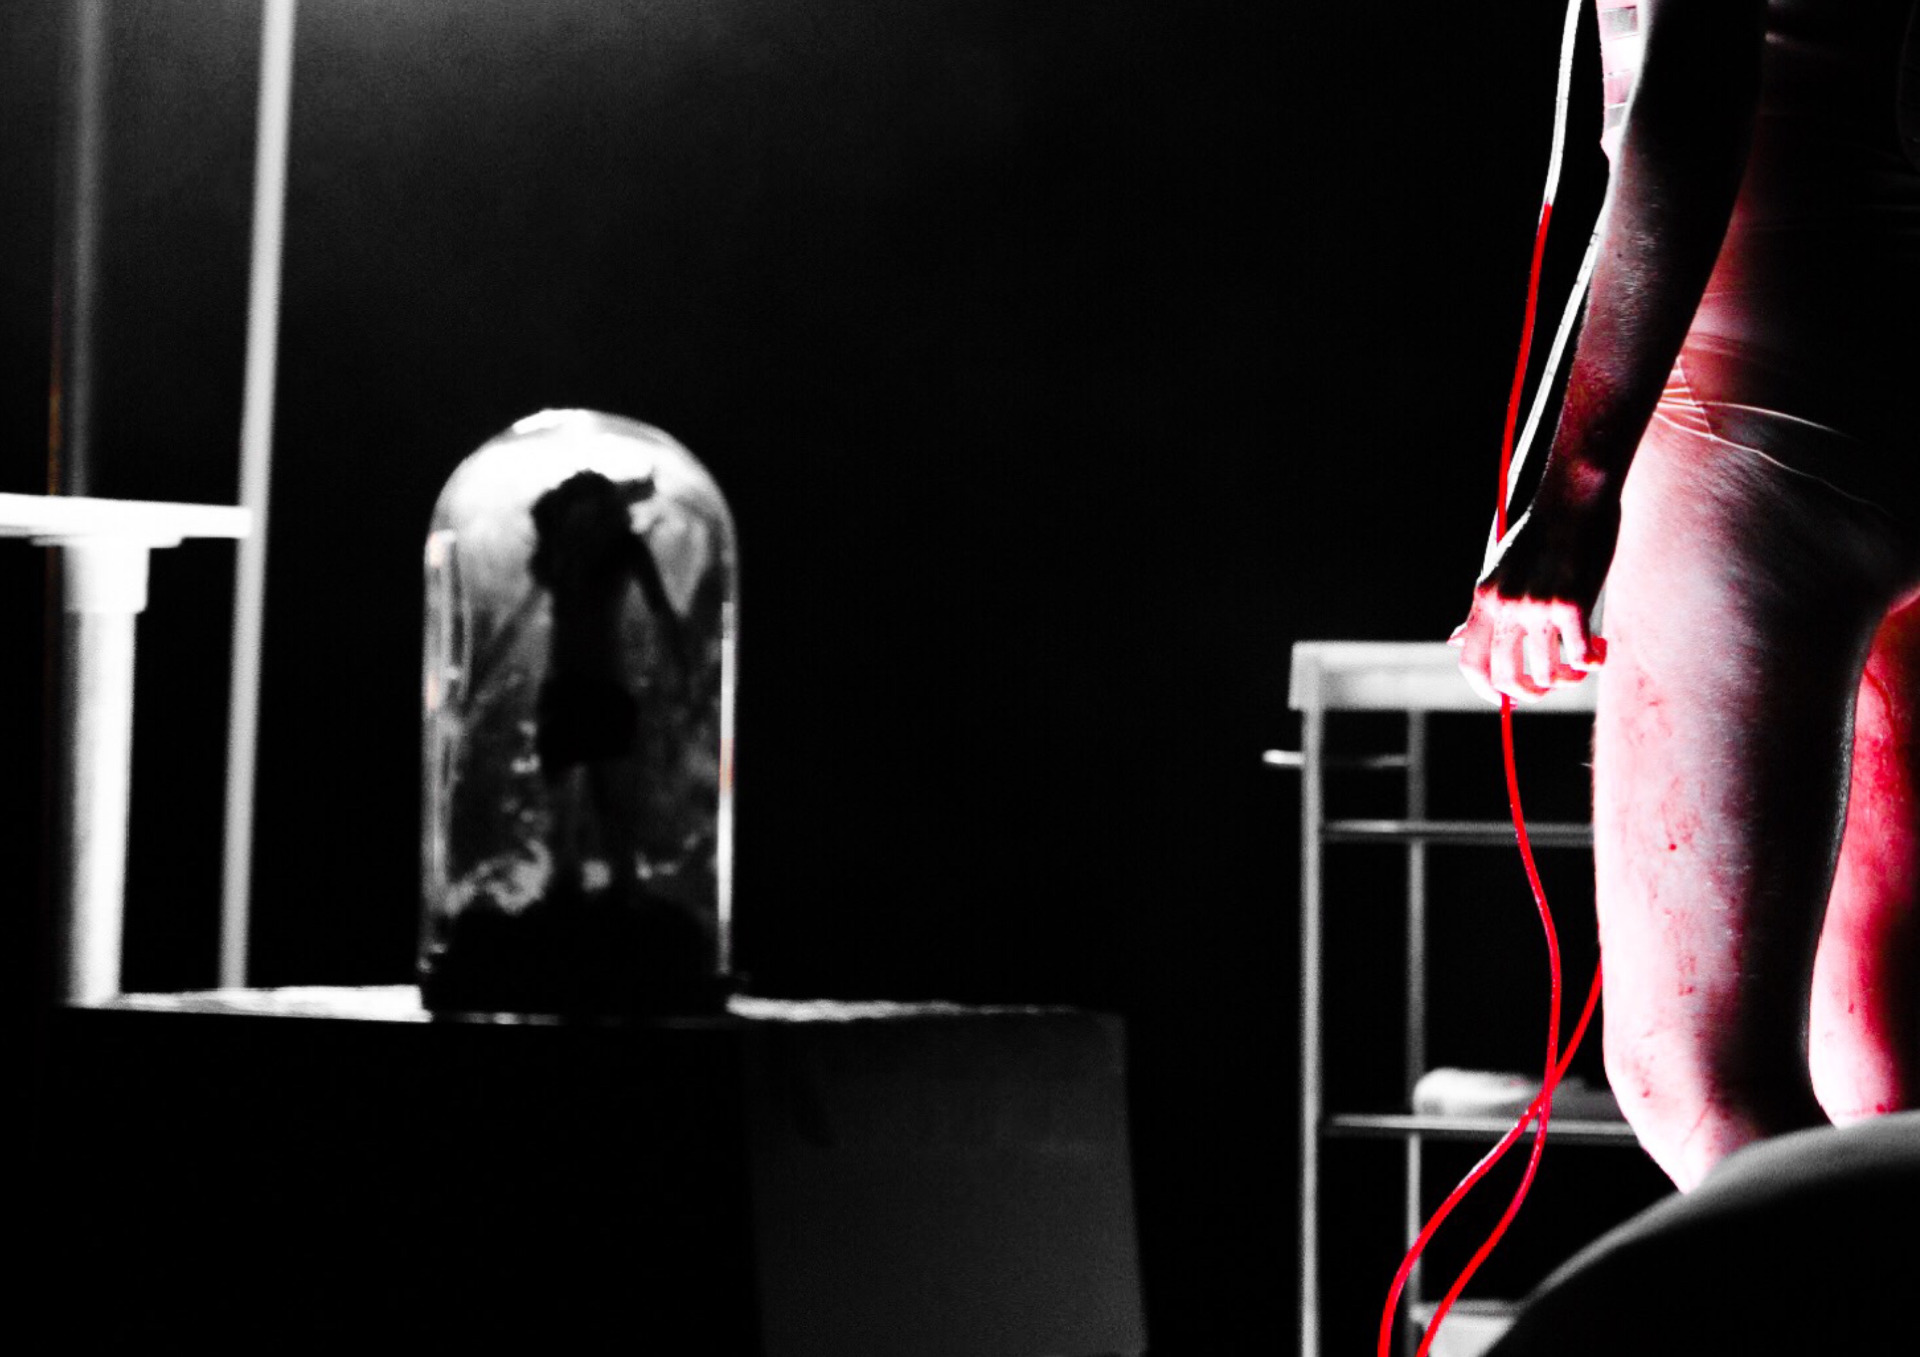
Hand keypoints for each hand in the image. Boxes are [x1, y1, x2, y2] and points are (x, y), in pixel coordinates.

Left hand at [1450, 500, 1615, 704]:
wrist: (1572, 497)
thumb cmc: (1542, 533)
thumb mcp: (1499, 571)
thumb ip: (1481, 611)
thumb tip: (1452, 642)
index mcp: (1484, 599)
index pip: (1470, 663)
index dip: (1486, 690)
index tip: (1508, 699)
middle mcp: (1505, 607)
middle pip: (1507, 678)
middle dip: (1531, 694)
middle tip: (1552, 686)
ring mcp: (1536, 607)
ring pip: (1549, 673)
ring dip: (1569, 678)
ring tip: (1584, 664)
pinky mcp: (1571, 605)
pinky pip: (1581, 657)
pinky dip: (1593, 660)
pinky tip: (1600, 647)